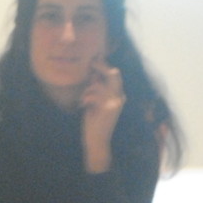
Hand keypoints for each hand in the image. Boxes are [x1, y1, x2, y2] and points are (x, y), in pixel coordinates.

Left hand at [81, 57, 124, 173]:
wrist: (97, 141)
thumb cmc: (94, 123)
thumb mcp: (95, 104)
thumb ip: (96, 91)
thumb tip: (92, 76)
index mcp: (118, 96)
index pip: (115, 76)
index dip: (105, 66)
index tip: (94, 60)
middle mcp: (120, 97)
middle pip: (113, 74)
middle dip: (101, 67)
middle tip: (90, 64)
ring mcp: (115, 102)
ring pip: (99, 85)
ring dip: (88, 90)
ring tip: (83, 100)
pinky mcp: (108, 108)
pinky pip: (94, 95)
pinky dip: (86, 98)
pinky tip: (83, 106)